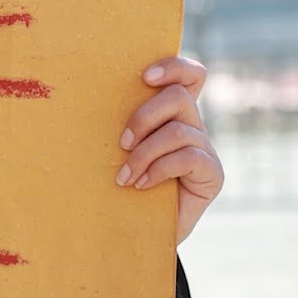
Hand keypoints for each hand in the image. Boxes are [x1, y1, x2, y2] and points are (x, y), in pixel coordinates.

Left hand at [116, 56, 223, 244]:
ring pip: (177, 131)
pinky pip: (186, 158)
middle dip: (143, 117)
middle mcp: (192, 125)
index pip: (191, 75)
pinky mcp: (212, 173)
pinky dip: (158, 170)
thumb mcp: (119, 149)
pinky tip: (141, 186)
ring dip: (144, 153)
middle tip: (121, 143)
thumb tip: (85, 96)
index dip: (173, 67)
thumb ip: (119, 124)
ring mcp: (205, 149)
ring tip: (125, 176)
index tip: (144, 77)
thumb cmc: (122, 183)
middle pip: (179, 97)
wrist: (139, 230)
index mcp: (172, 112)